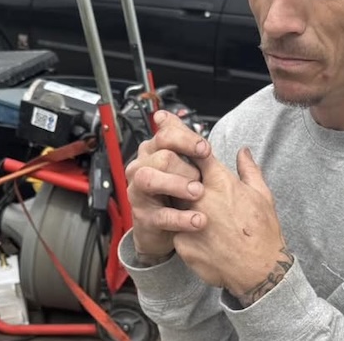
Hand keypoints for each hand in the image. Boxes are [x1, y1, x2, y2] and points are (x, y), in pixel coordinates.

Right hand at [126, 110, 209, 264]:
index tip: (205, 150)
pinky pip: (160, 215)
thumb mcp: (179, 163)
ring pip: (150, 179)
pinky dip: (181, 218)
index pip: (165, 135)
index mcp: (152, 151)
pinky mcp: (142, 216)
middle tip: (202, 179)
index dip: (187, 141)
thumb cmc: (173, 191)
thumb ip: (178, 139)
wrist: (161, 228)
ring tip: (198, 193)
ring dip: (178, 185)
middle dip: (187, 168)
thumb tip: (164, 116)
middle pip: (163, 157)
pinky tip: (197, 220)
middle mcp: (141, 167)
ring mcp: (138, 192)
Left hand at [174, 147, 292, 306]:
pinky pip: (175, 229)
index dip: (184, 141)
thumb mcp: (262, 195)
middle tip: (183, 182)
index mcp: (221, 181)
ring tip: (189, 210)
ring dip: (177, 202)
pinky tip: (197, 238)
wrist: (258, 270)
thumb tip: (243, 151)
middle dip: (177, 175)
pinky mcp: (181, 242)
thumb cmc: (263, 232)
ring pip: (171, 202)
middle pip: (177, 175)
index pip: (196, 152)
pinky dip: (181, 230)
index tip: (174, 135)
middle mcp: (201, 197)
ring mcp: (188, 219)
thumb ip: (249, 169)